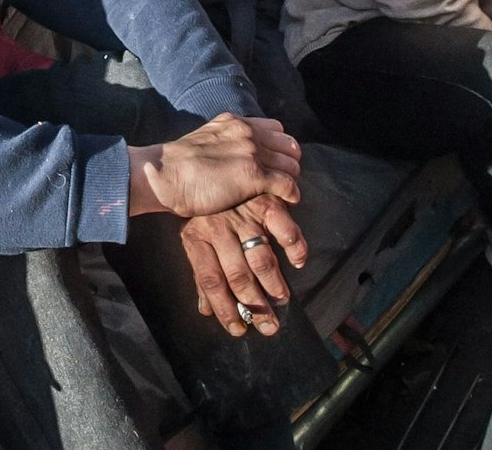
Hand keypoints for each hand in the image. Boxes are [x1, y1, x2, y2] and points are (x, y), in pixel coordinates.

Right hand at [128, 114, 301, 217]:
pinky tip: (288, 201)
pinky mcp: (253, 175)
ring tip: (285, 192)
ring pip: (291, 165)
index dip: (280, 147)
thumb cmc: (178, 165)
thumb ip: (224, 140)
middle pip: (289, 146)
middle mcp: (248, 133)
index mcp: (236, 122)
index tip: (276, 162)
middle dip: (290, 163)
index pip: (277, 129)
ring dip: (292, 179)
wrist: (164, 174)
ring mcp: (252, 153)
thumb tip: (233, 154)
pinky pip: (287, 183)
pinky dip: (292, 193)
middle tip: (284, 180)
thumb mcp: (206, 139)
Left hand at [181, 194, 309, 336]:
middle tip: (269, 324)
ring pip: (260, 256)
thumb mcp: (193, 239)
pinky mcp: (263, 200)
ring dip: (274, 282)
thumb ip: (202, 276)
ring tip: (282, 299)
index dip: (225, 308)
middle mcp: (219, 229)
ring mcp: (242, 214)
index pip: (211, 281)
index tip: (239, 329)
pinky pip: (282, 226)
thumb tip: (207, 311)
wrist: (196, 162)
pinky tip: (298, 261)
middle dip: (255, 304)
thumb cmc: (198, 209)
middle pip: (238, 274)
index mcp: (196, 239)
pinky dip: (293, 244)